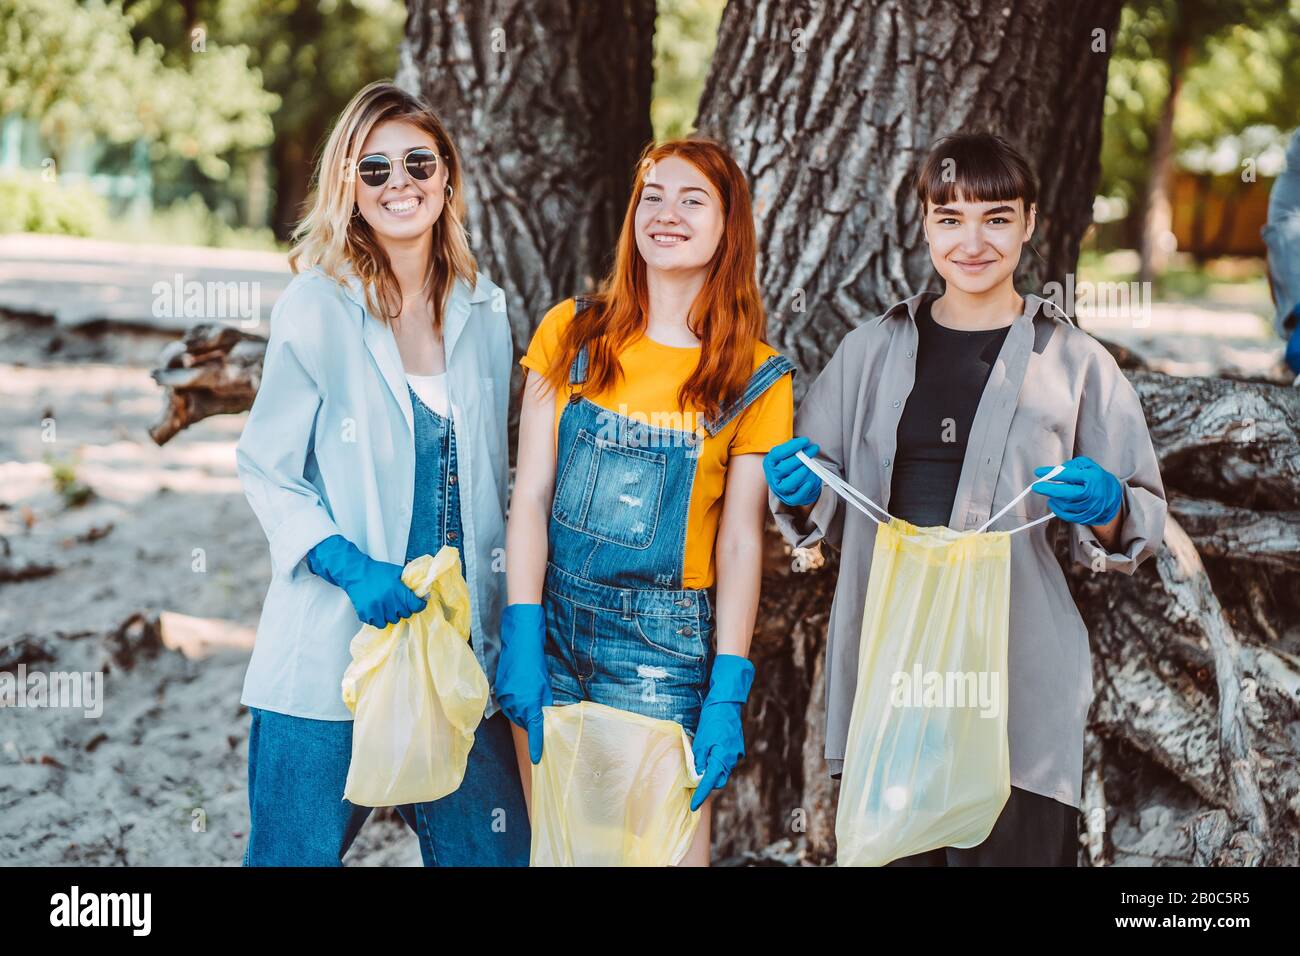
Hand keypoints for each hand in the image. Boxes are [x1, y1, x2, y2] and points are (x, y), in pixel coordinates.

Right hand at [306, 535, 425, 627]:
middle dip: (404, 608)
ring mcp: (376, 609)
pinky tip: (378, 609)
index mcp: (397, 590)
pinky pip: (379, 624)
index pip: (416, 605)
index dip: (419, 605)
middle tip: (398, 601)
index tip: (418, 603)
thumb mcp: (397, 572)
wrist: (356, 573)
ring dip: (392, 614)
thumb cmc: (377, 571)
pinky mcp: (366, 614)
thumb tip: (425, 594)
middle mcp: (388, 601)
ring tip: (387, 605)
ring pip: (392, 621)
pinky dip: (380, 619)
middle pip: (405, 614)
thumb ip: (410, 583)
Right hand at [496, 603, 552, 763]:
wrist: (520, 643)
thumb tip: (541, 716)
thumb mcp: (545, 686)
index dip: (536, 746)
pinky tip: (520, 688)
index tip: (537, 760)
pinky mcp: (499, 690)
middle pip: (524, 722)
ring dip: (522, 710)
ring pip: (515, 713)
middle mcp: (516, 704)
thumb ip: (543, 704)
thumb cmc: (536, 663)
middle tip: (537, 708)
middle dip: (530, 720)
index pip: (535, 731)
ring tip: (528, 693)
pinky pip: (507, 703)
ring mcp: (505, 697)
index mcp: (531, 704)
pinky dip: (514, 701)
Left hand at [689, 654, 754, 811]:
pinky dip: (717, 761)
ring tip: (700, 763)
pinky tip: (710, 753)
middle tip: (693, 781)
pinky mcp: (737, 748)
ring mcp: (736, 753)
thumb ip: (699, 760)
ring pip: (722, 770)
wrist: (727, 702)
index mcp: (722, 758)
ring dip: (712, 770)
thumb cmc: (712, 720)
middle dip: (707, 783)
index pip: (709, 782)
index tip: (693, 806)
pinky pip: (726, 761)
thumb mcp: (701, 741)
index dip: (700, 795)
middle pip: (718, 779)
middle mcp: (732, 758)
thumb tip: (697, 774)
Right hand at [763, 436, 822, 506]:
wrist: (791, 482)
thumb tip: (806, 445)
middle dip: (800, 458)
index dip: (792, 446)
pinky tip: (810, 481)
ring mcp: (779, 489)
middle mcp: (772, 476)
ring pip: (787, 484)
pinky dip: (803, 490)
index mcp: (770, 463)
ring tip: (810, 466)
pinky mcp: (788, 498)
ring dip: (801, 474)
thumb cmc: (790, 464)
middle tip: (812, 450)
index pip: (778, 454)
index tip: (805, 441)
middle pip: (782, 469)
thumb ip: (794, 449)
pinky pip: (795, 497)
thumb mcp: (787, 454)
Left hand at [1031, 456, 1122, 525]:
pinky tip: (1054, 501)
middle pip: (1065, 493)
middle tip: (1036, 486)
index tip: (1039, 472)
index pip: (1068, 474)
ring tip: (1052, 492)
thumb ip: (1072, 466)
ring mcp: (1088, 507)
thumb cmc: (1098, 479)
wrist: (1113, 498)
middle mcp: (1090, 494)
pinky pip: (1065, 515)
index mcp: (1092, 478)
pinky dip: (1057, 508)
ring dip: (1054, 498)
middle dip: (1048, 489)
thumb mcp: (1088, 466)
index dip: (1051, 473)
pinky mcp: (1084, 517)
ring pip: (1064, 504)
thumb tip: (1055, 471)